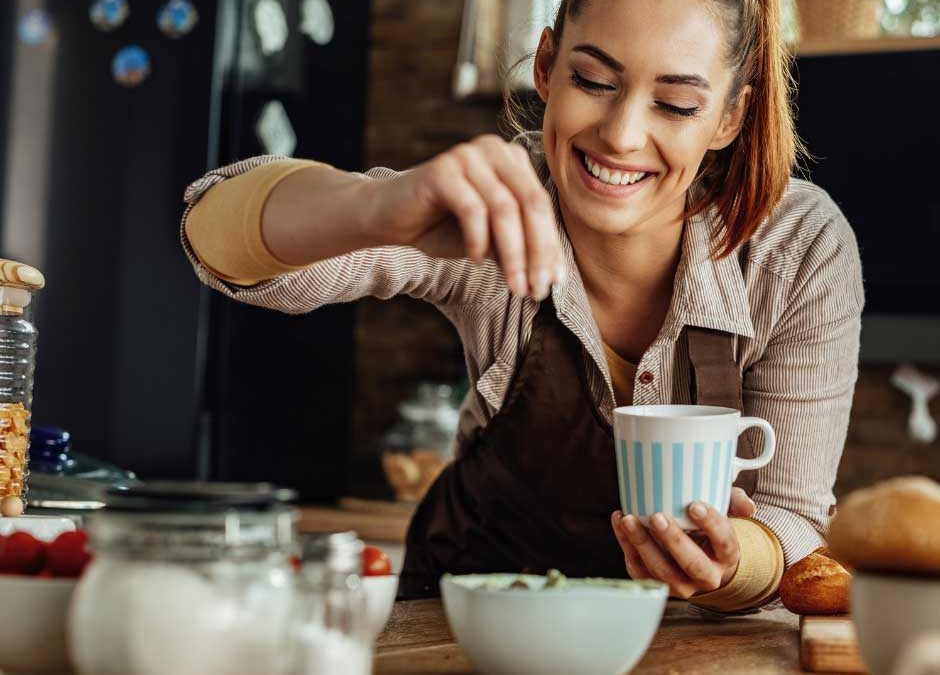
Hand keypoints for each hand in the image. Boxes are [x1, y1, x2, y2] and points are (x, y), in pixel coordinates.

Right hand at [368, 134, 563, 298]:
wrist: (390, 217)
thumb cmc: (443, 227)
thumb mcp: (489, 240)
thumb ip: (518, 247)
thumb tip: (551, 276)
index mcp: (512, 161)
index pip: (541, 205)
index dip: (550, 246)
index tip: (554, 284)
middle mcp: (494, 150)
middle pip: (531, 203)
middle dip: (538, 252)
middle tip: (537, 289)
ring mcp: (468, 156)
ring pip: (505, 208)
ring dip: (513, 253)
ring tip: (514, 285)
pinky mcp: (442, 169)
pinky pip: (472, 209)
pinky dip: (478, 239)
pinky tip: (475, 259)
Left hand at [611, 488, 755, 598]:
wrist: (699, 559)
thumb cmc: (709, 530)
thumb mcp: (726, 513)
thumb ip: (734, 502)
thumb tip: (746, 505)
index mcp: (727, 556)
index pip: (724, 542)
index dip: (711, 525)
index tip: (695, 506)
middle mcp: (706, 576)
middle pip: (692, 564)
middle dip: (673, 540)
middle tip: (656, 516)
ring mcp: (681, 585)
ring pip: (662, 571)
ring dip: (642, 544)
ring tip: (628, 519)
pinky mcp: (657, 584)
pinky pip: (639, 569)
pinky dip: (626, 545)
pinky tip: (620, 521)